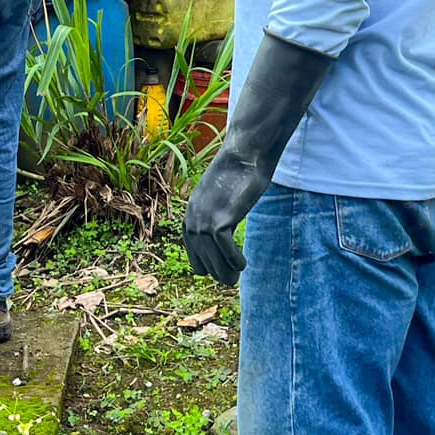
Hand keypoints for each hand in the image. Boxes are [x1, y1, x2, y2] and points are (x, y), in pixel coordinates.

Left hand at [178, 32, 333, 285]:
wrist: (244, 154)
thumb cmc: (237, 175)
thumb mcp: (220, 197)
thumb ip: (217, 214)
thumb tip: (222, 230)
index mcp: (190, 217)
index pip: (193, 254)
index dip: (208, 264)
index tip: (222, 269)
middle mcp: (193, 221)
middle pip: (202, 263)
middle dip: (218, 272)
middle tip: (232, 279)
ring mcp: (204, 222)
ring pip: (213, 262)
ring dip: (226, 273)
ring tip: (237, 277)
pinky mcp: (220, 221)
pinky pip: (226, 253)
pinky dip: (235, 262)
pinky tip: (244, 265)